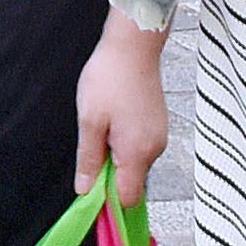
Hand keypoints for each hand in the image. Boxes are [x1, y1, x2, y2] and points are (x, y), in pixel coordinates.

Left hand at [69, 12, 172, 190]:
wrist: (133, 46)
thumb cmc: (109, 78)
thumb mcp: (90, 120)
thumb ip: (89, 159)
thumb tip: (85, 190)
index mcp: (137, 151)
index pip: (128, 198)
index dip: (108, 199)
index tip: (91, 187)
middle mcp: (154, 148)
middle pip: (131, 181)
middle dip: (110, 171)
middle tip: (94, 141)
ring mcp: (160, 136)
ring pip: (135, 163)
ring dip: (116, 153)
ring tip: (104, 122)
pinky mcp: (159, 125)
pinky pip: (140, 146)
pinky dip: (125, 141)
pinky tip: (115, 116)